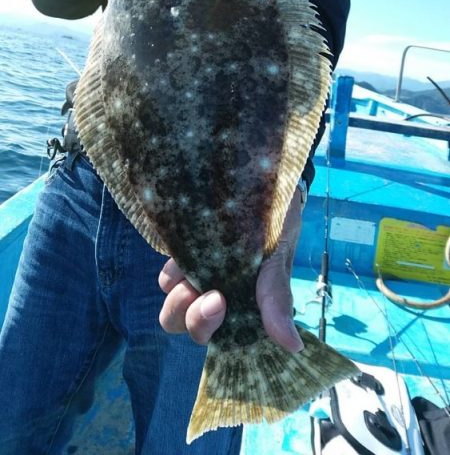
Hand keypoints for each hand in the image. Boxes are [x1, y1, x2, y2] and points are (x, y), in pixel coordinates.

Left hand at [158, 190, 303, 351]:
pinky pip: (167, 276)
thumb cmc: (278, 224)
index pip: (219, 338)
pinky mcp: (184, 256)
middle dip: (193, 316)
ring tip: (189, 270)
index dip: (210, 327)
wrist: (262, 182)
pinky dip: (171, 270)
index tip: (220, 302)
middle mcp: (219, 298)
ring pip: (172, 304)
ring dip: (177, 294)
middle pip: (189, 325)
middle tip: (210, 293)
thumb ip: (277, 297)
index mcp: (244, 307)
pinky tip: (182, 253)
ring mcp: (198, 278)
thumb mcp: (279, 255)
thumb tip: (294, 346)